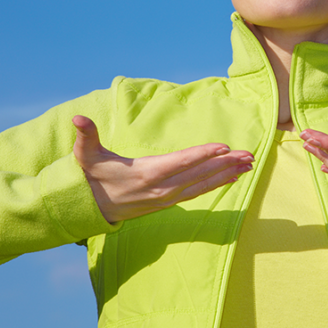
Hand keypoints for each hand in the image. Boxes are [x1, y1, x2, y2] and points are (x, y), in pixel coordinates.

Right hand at [72, 115, 253, 222]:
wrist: (90, 209)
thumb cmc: (92, 176)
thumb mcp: (86, 155)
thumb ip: (86, 135)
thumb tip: (77, 119)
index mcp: (146, 173)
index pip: (180, 162)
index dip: (203, 154)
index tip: (224, 147)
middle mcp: (161, 188)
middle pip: (199, 174)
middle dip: (226, 164)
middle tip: (250, 155)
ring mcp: (167, 197)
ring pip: (203, 185)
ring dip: (227, 174)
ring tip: (249, 165)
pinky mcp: (169, 202)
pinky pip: (198, 192)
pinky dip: (217, 184)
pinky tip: (233, 178)